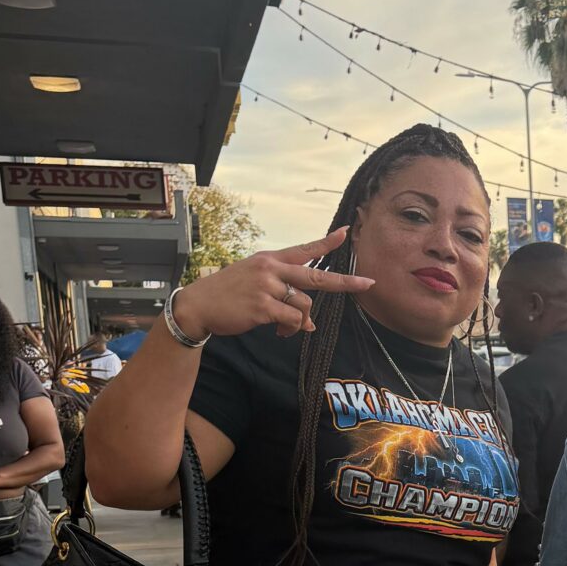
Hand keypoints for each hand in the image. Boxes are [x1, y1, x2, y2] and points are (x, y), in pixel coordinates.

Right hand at [173, 227, 374, 343]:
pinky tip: (279, 332)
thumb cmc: (228, 295)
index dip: (326, 242)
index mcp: (270, 259)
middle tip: (368, 284)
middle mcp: (271, 269)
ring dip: (301, 323)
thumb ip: (283, 296)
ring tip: (286, 330)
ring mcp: (267, 287)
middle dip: (345, 282)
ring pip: (304, 306)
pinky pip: (292, 321)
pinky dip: (291, 331)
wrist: (198, 305)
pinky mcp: (262, 306)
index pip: (304, 249)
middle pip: (316, 275)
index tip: (346, 233)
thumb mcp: (254, 283)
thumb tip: (309, 321)